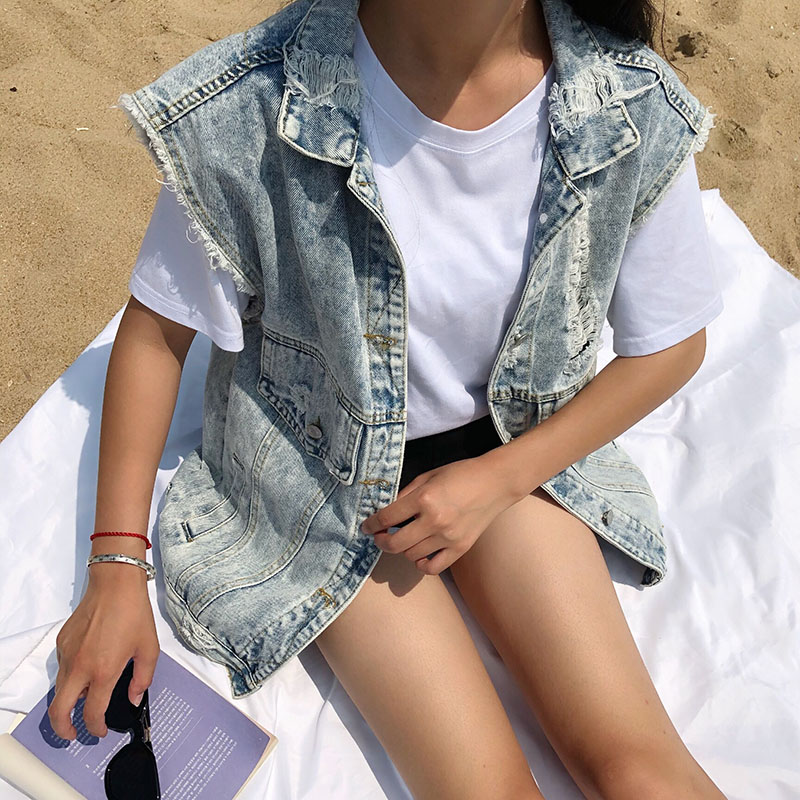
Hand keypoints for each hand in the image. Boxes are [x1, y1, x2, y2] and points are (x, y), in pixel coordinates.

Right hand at [48, 567, 159, 739]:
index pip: (92, 713)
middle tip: (74, 733)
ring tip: (86, 698)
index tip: (101, 730)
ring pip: (59, 690)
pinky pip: (62, 668)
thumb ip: (142, 678)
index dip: (96, 727)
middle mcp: (80, 666)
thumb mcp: (149, 648)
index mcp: (103, 671)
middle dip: (64, 729)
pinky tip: (88, 667)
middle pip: (59, 711)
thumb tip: (134, 698)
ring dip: (69, 701)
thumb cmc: (133, 612)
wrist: (115, 584)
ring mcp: (67, 654)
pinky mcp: (62, 642)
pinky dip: (71, 676)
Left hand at [359, 453, 520, 574]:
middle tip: (379, 537)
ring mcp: (448, 538)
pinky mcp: (460, 548)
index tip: (366, 527)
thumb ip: (405, 494)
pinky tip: (419, 554)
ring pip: (411, 555)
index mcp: (424, 498)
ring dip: (402, 549)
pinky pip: (433, 568)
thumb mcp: (427, 476)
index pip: (387, 518)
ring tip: (405, 538)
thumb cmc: (460, 474)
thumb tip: (386, 511)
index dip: (371, 524)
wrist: (495, 482)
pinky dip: (421, 564)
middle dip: (381, 541)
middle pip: (395, 543)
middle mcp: (435, 521)